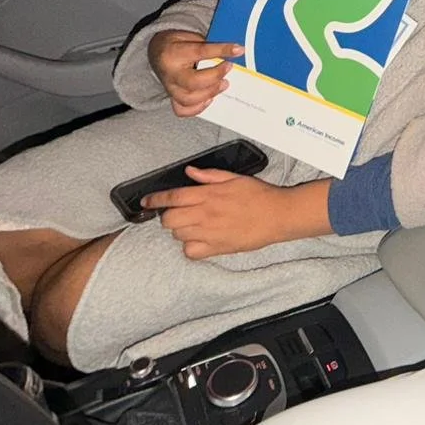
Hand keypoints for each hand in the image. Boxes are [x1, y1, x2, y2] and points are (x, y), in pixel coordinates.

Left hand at [143, 167, 329, 257]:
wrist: (278, 216)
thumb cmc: (259, 195)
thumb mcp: (234, 178)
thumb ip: (209, 175)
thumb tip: (189, 172)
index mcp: (209, 195)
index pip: (173, 197)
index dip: (155, 200)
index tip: (146, 202)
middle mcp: (206, 214)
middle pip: (169, 220)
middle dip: (167, 216)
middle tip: (177, 213)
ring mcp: (210, 233)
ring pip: (178, 235)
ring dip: (179, 230)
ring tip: (192, 225)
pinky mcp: (217, 248)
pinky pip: (190, 252)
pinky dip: (190, 247)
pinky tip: (198, 240)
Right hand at [146, 30, 242, 116]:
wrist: (157, 51)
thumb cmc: (176, 43)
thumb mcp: (189, 36)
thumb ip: (207, 44)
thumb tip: (232, 50)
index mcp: (173, 53)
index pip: (200, 52)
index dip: (221, 50)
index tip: (238, 50)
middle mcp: (170, 73)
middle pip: (193, 82)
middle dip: (215, 76)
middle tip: (228, 67)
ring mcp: (170, 88)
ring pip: (188, 99)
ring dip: (210, 93)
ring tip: (223, 84)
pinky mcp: (172, 98)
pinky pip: (182, 110)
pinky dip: (198, 108)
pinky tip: (209, 98)